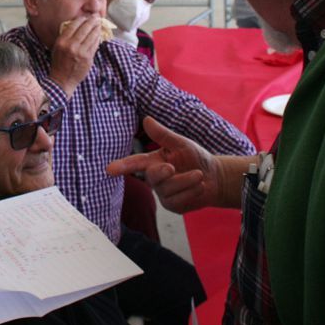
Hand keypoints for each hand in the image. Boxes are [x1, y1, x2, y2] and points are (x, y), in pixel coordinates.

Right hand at [49, 16, 101, 97]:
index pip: (73, 25)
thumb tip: (76, 26)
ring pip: (92, 36)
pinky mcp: (88, 58)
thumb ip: (65, 37)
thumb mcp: (57, 48)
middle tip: (96, 17)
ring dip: (97, 28)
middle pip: (84, 29)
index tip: (85, 17)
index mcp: (62, 41)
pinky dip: (97, 38)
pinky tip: (98, 35)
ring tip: (99, 24)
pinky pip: (95, 45)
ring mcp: (80, 52)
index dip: (81, 19)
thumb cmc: (59, 63)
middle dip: (92, 21)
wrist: (62, 80)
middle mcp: (71, 46)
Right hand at [106, 116, 222, 212]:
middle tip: (173, 167)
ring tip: (200, 175)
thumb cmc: (195, 158)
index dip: (122, 166)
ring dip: (187, 180)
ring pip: (169, 189)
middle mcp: (155, 178)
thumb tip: (146, 119)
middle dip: (163, 172)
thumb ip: (163, 135)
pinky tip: (200, 186)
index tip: (109, 169)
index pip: (134, 163)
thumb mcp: (181, 143)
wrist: (215, 177)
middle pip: (152, 176)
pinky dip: (193, 191)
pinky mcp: (174, 206)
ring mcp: (163, 194)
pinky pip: (179, 200)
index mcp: (153, 161)